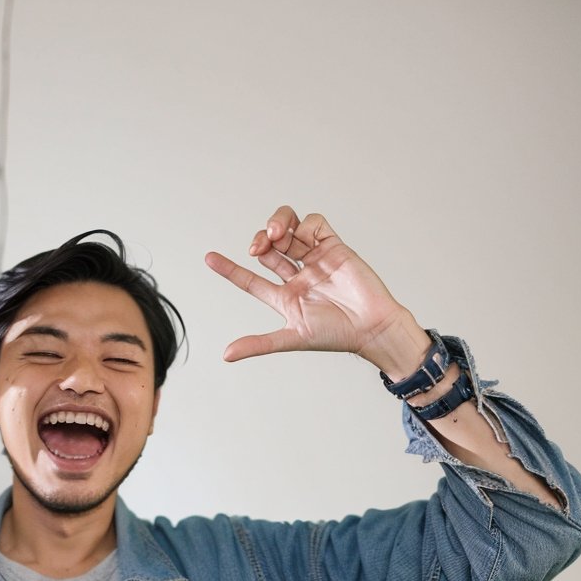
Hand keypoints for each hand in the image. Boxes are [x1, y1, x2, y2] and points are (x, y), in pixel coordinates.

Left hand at [204, 207, 421, 372]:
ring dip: (276, 227)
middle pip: (268, 249)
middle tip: (258, 248)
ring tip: (275, 236)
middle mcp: (297, 276)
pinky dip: (303, 225)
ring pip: (288, 231)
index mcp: (284, 298)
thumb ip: (259, 344)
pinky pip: (314, 224)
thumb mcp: (291, 338)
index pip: (251, 280)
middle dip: (259, 242)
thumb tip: (226, 355)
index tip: (208, 258)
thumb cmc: (335, 335)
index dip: (230, 270)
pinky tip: (301, 237)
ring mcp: (315, 260)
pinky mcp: (334, 246)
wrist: (371, 325)